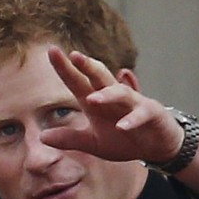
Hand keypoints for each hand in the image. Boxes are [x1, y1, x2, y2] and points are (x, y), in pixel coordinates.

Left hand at [39, 46, 184, 164]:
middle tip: (74, 56)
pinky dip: (132, 120)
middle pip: (100, 77)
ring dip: (107, 95)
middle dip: (88, 66)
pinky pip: (141, 114)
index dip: (65, 68)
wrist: (157, 146)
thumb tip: (42, 137)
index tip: (52, 51)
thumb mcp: (94, 143)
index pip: (78, 82)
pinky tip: (123, 127)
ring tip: (93, 99)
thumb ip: (71, 139)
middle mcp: (114, 98)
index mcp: (97, 102)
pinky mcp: (151, 114)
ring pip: (120, 93)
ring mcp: (134, 104)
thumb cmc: (124, 140)